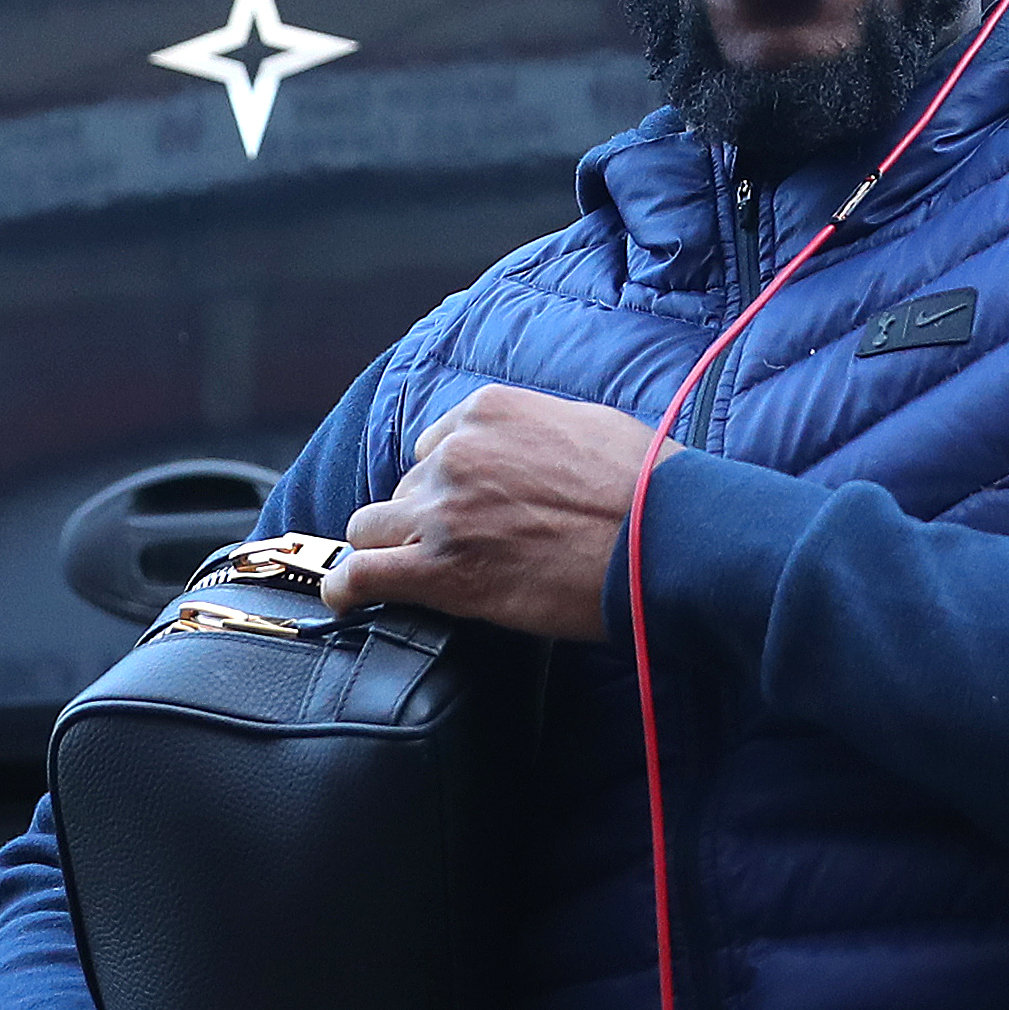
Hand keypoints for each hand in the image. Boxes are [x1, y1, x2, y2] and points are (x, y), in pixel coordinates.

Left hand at [320, 384, 672, 641]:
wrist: (664, 538)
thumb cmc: (645, 487)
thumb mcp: (586, 426)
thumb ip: (534, 433)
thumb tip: (528, 457)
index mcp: (487, 413)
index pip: (435, 447)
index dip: (449, 484)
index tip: (467, 508)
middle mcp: (454, 454)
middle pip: (405, 489)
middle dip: (424, 518)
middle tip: (462, 550)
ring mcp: (442, 511)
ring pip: (372, 528)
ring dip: (387, 549)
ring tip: (401, 574)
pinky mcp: (439, 568)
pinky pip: (361, 573)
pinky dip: (346, 587)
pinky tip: (344, 596)